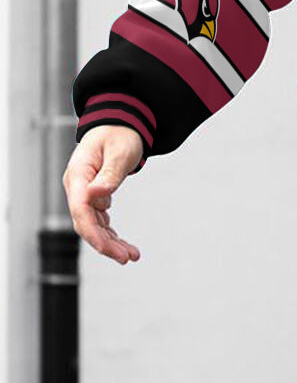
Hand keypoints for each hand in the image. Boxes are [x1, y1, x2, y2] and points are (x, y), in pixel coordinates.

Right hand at [63, 127, 143, 265]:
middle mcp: (77, 188)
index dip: (93, 233)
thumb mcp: (119, 152)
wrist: (120, 124)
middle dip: (105, 244)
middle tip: (128, 258)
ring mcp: (84, 194)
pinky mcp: (94, 198)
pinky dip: (111, 234)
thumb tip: (95, 196)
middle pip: (85, 223)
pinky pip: (100, 221)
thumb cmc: (119, 134)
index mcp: (78, 176)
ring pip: (93, 226)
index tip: (110, 249)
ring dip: (111, 243)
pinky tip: (126, 246)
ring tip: (132, 256)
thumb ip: (109, 174)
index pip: (81, 211)